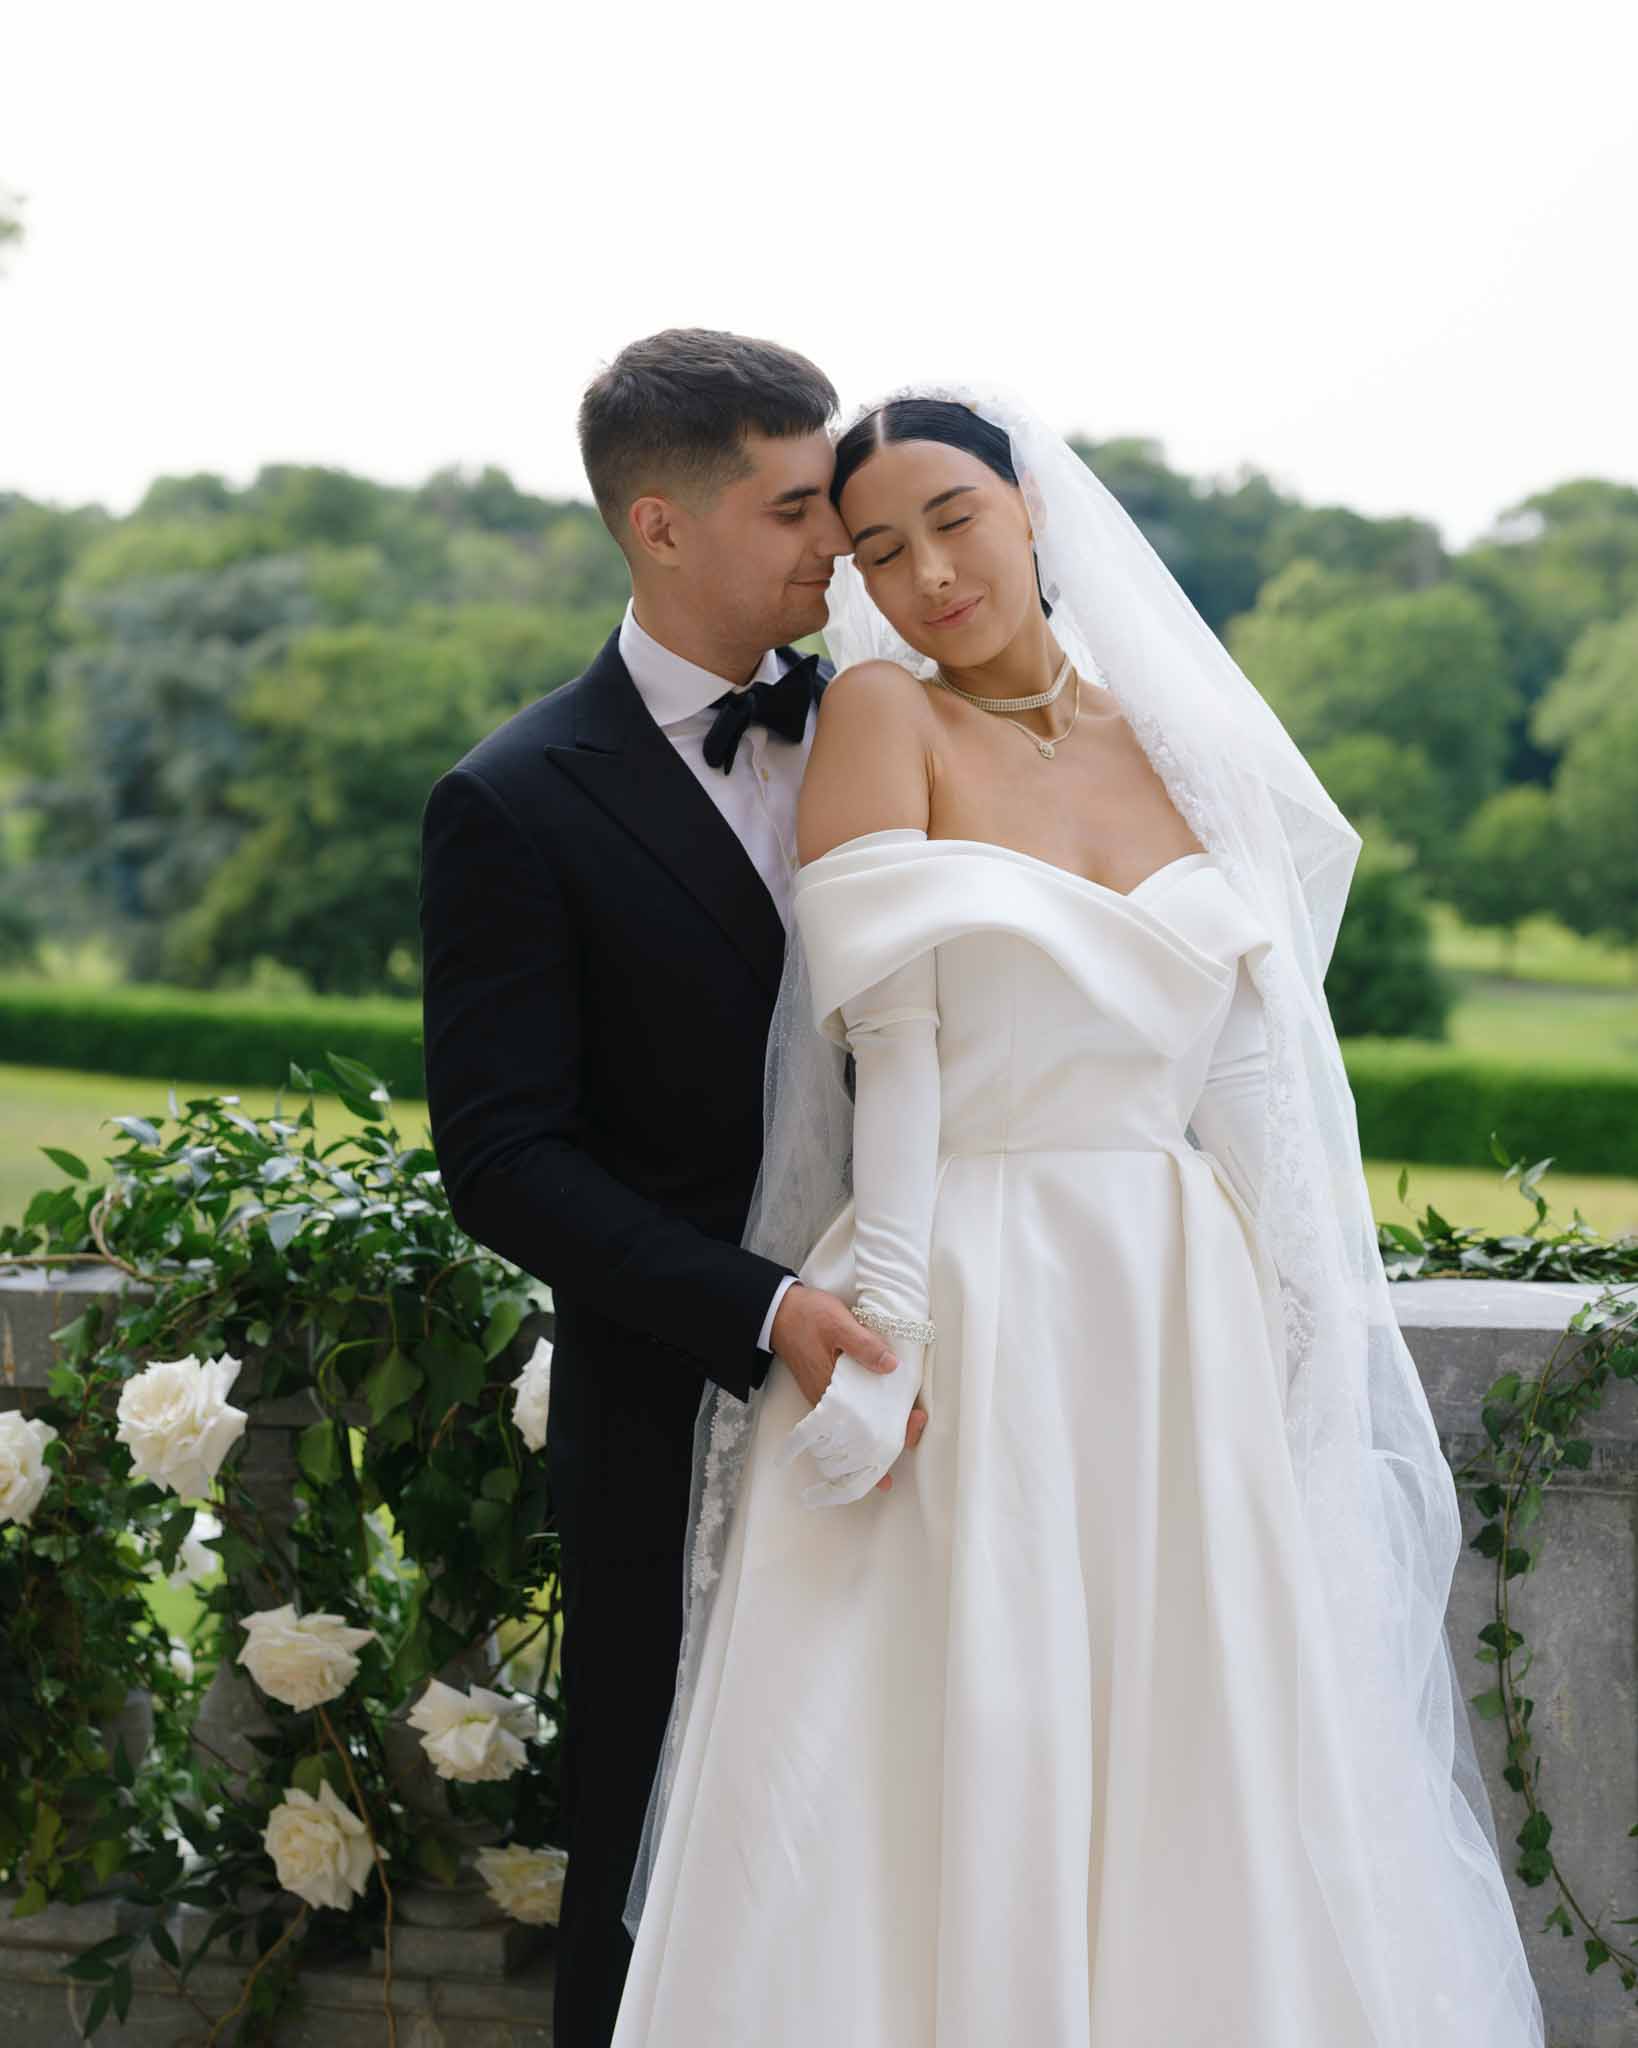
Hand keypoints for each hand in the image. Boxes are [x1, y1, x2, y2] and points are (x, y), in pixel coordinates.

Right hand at [769, 1284, 927, 1495]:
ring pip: (857, 1420)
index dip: (891, 1432)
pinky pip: (850, 1406)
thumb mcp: (838, 1323)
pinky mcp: (825, 1387)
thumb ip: (864, 1345)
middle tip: (917, 1419)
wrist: (778, 1311)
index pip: (863, 1429)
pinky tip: (884, 1399)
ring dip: (882, 1420)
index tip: (915, 1421)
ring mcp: (825, 1397)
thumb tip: (892, 1366)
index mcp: (830, 1393)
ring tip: (908, 1415)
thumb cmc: (807, 1316)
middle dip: (892, 1430)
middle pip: (862, 1431)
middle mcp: (826, 1403)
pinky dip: (869, 1407)